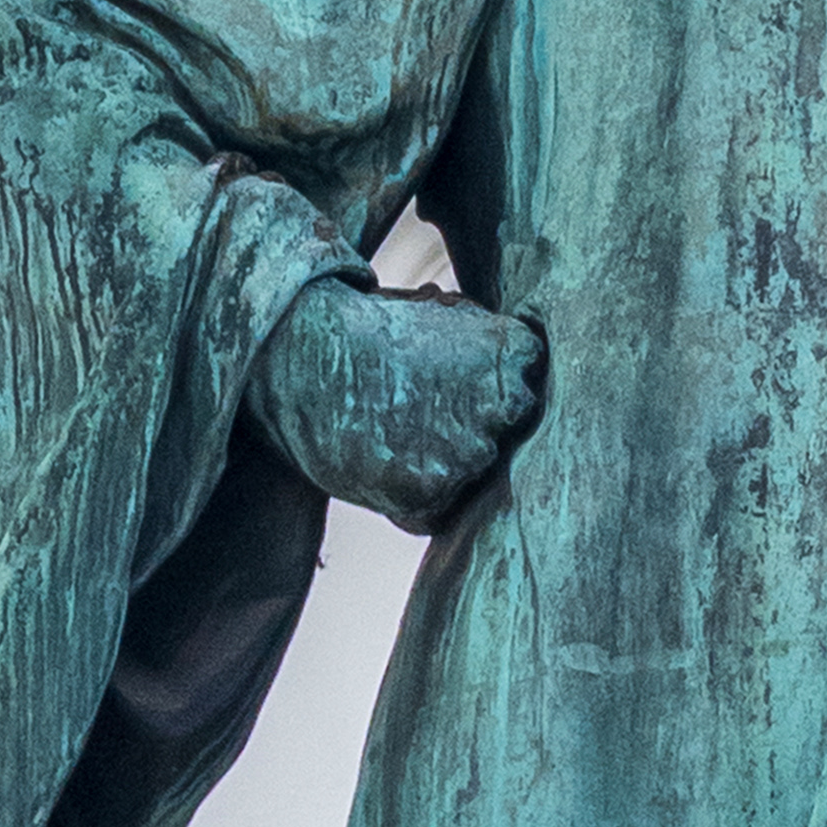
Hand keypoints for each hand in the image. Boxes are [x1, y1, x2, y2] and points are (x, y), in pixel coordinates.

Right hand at [254, 273, 545, 532]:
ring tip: (393, 426)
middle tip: (415, 403)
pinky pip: (438, 510)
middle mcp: (502, 404)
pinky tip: (381, 455)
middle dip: (470, 427)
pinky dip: (412, 495)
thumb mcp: (446, 316)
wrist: (296, 354)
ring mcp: (467, 452)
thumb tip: (530, 369)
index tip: (450, 376)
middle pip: (506, 437)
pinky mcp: (428, 492)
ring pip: (474, 475)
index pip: (530, 393)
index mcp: (515, 353)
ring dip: (441, 462)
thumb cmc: (370, 333)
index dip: (490, 389)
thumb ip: (495, 347)